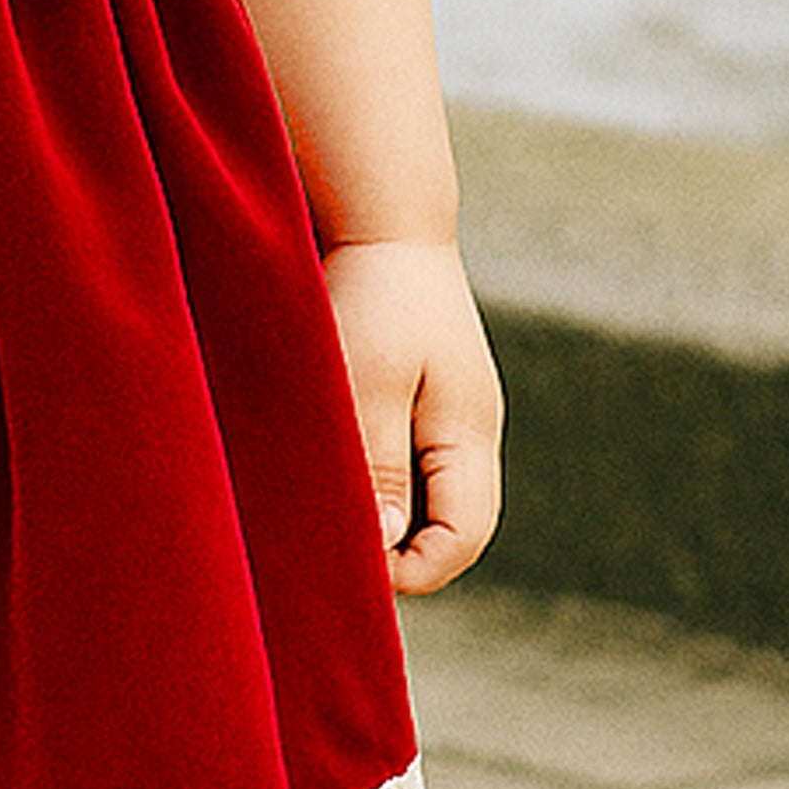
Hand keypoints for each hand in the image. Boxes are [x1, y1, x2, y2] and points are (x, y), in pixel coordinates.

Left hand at [321, 236, 500, 596]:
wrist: (384, 219)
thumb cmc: (374, 293)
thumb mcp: (369, 380)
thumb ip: (379, 463)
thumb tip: (386, 544)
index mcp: (469, 433)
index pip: (463, 537)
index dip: (412, 570)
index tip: (349, 566)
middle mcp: (469, 432)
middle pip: (450, 526)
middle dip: (395, 551)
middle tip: (326, 552)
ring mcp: (448, 414)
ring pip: (425, 495)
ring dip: (379, 513)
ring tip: (319, 515)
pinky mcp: (419, 396)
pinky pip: (405, 461)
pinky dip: (372, 478)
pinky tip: (325, 472)